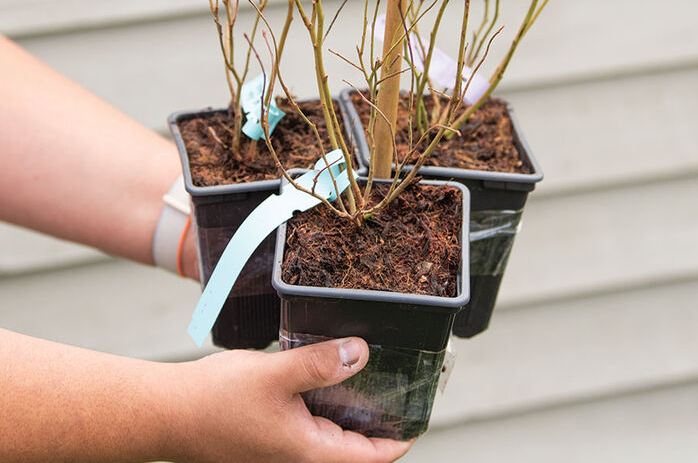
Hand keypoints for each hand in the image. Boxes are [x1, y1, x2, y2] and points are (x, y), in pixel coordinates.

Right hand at [166, 337, 412, 462]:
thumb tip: (362, 352)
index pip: (371, 457)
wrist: (169, 412)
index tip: (421, 412)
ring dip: (354, 400)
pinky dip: (329, 392)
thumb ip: (319, 364)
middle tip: (402, 378)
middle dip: (380, 415)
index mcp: (309, 453)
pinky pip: (314, 413)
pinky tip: (333, 363)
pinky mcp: (276, 425)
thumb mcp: (275, 377)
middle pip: (357, 443)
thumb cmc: (217, 403)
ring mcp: (288, 441)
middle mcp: (302, 453)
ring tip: (374, 365)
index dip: (400, 438)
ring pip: (335, 425)